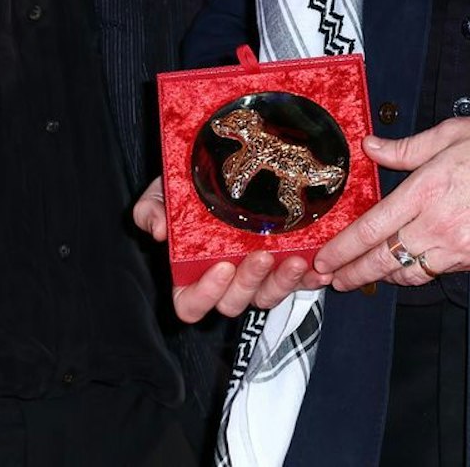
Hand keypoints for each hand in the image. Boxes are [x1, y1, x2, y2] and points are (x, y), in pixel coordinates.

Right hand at [132, 177, 327, 321]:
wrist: (221, 165)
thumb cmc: (187, 186)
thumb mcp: (163, 191)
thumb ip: (151, 209)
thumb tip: (159, 229)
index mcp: (190, 274)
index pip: (190, 305)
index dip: (204, 295)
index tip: (220, 267)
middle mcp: (224, 283)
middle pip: (233, 303)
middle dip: (249, 283)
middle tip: (261, 256)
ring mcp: (255, 278)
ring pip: (267, 298)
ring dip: (282, 283)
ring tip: (294, 261)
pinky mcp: (282, 268)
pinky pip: (298, 284)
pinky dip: (309, 279)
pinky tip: (319, 268)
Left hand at [310, 115, 469, 291]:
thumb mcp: (449, 134)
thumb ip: (406, 148)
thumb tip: (371, 148)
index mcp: (427, 189)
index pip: (372, 230)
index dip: (342, 251)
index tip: (323, 261)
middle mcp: (441, 224)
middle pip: (384, 262)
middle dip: (353, 276)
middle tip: (332, 282)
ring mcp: (464, 248)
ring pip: (412, 274)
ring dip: (387, 276)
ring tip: (369, 274)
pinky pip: (444, 271)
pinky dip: (425, 269)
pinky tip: (416, 261)